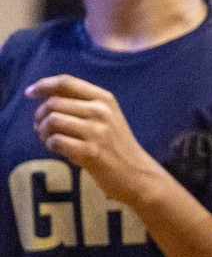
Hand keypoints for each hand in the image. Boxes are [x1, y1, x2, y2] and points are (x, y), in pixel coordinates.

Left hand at [25, 75, 163, 205]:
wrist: (136, 173)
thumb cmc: (114, 145)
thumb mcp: (106, 116)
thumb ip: (81, 102)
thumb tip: (45, 93)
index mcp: (105, 99)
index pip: (66, 82)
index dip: (43, 85)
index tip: (30, 93)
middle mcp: (102, 112)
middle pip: (54, 102)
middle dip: (40, 114)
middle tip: (41, 127)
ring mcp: (97, 132)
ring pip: (52, 120)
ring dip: (44, 130)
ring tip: (48, 137)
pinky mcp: (91, 152)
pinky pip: (56, 141)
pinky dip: (50, 144)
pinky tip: (57, 149)